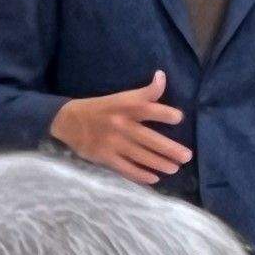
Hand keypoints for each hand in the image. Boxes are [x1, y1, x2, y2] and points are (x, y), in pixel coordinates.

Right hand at [52, 72, 190, 184]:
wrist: (67, 121)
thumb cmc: (100, 108)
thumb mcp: (121, 96)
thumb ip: (144, 92)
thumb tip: (162, 76)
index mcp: (124, 106)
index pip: (147, 108)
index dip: (163, 112)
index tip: (179, 118)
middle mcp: (120, 124)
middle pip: (148, 138)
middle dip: (169, 148)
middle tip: (187, 156)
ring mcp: (112, 143)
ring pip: (140, 156)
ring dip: (159, 163)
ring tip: (174, 168)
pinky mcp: (104, 157)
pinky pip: (125, 169)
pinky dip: (140, 175)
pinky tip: (153, 179)